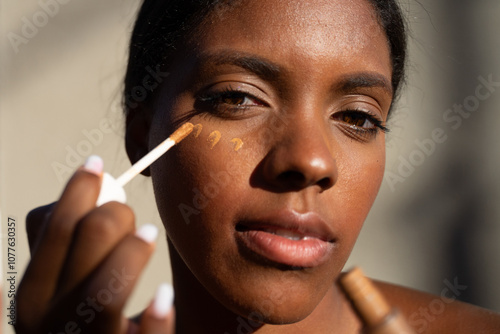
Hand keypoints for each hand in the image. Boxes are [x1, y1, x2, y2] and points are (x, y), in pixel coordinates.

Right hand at [15, 156, 174, 333]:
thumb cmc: (84, 324)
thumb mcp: (60, 289)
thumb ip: (66, 244)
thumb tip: (88, 188)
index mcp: (32, 295)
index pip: (52, 226)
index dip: (77, 189)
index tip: (96, 164)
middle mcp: (47, 324)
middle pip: (83, 242)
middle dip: (113, 214)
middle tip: (132, 217)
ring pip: (103, 292)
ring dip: (130, 255)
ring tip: (150, 236)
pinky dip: (154, 320)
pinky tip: (164, 297)